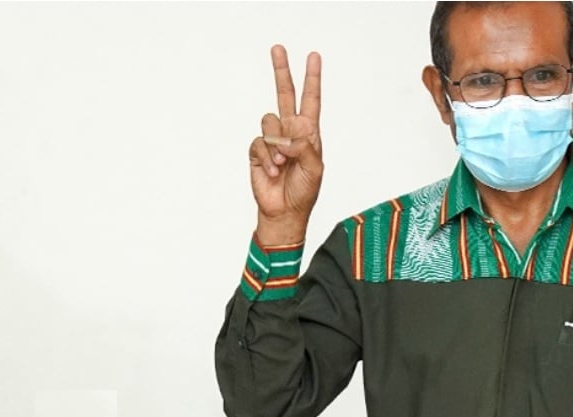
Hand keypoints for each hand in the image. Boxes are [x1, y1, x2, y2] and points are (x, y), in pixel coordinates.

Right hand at [249, 45, 322, 244]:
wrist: (283, 211)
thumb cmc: (304, 191)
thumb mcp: (315, 168)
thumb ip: (305, 147)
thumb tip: (288, 136)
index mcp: (309, 132)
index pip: (311, 99)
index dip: (312, 78)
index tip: (313, 57)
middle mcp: (290, 131)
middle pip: (284, 94)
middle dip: (281, 71)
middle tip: (277, 48)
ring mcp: (272, 140)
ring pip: (269, 122)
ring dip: (277, 145)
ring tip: (283, 164)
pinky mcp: (257, 152)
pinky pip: (258, 143)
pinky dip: (266, 158)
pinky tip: (272, 171)